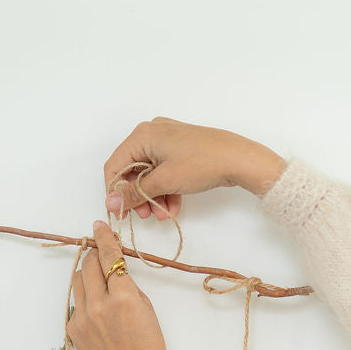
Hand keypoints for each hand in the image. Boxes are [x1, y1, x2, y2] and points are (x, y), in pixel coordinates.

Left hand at [67, 221, 166, 349]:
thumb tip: (114, 269)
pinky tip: (98, 311)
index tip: (100, 225)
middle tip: (102, 256)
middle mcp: (98, 304)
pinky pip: (76, 303)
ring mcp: (82, 317)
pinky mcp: (73, 329)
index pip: (109, 257)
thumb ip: (128, 286)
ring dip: (86, 274)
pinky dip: (85, 299)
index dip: (104, 238)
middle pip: (87, 264)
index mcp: (122, 297)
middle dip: (94, 256)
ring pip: (77, 281)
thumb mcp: (146, 309)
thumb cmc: (148, 347)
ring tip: (99, 281)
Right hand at [103, 118, 285, 219]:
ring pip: (149, 175)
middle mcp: (152, 134)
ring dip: (152, 197)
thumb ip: (133, 193)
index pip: (115, 165)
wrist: (239, 159)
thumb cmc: (202, 163)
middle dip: (138, 196)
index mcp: (143, 135)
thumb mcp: (164, 181)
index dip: (115, 191)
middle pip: (132, 171)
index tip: (121, 212)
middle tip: (145, 215)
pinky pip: (163, 173)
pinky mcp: (180, 151)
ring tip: (162, 215)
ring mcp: (167, 141)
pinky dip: (165, 190)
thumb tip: (111, 204)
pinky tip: (173, 207)